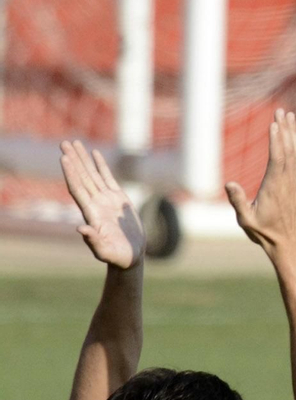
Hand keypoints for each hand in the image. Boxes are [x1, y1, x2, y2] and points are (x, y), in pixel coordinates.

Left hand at [59, 141, 142, 268]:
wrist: (129, 257)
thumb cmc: (117, 257)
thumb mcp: (105, 250)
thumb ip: (93, 240)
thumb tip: (80, 228)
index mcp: (91, 213)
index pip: (78, 188)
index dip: (71, 173)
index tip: (64, 157)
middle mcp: (95, 203)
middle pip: (82, 177)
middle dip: (73, 159)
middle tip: (63, 142)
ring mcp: (106, 200)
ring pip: (92, 174)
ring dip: (83, 159)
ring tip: (75, 143)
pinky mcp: (118, 199)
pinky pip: (108, 178)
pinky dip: (101, 165)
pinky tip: (95, 154)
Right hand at [225, 109, 295, 251]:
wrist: (288, 242)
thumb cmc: (263, 231)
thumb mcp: (245, 220)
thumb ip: (237, 201)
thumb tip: (229, 183)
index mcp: (274, 188)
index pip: (277, 159)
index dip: (276, 141)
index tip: (274, 124)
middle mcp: (289, 182)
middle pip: (289, 151)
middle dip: (284, 130)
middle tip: (280, 111)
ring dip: (294, 134)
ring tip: (290, 116)